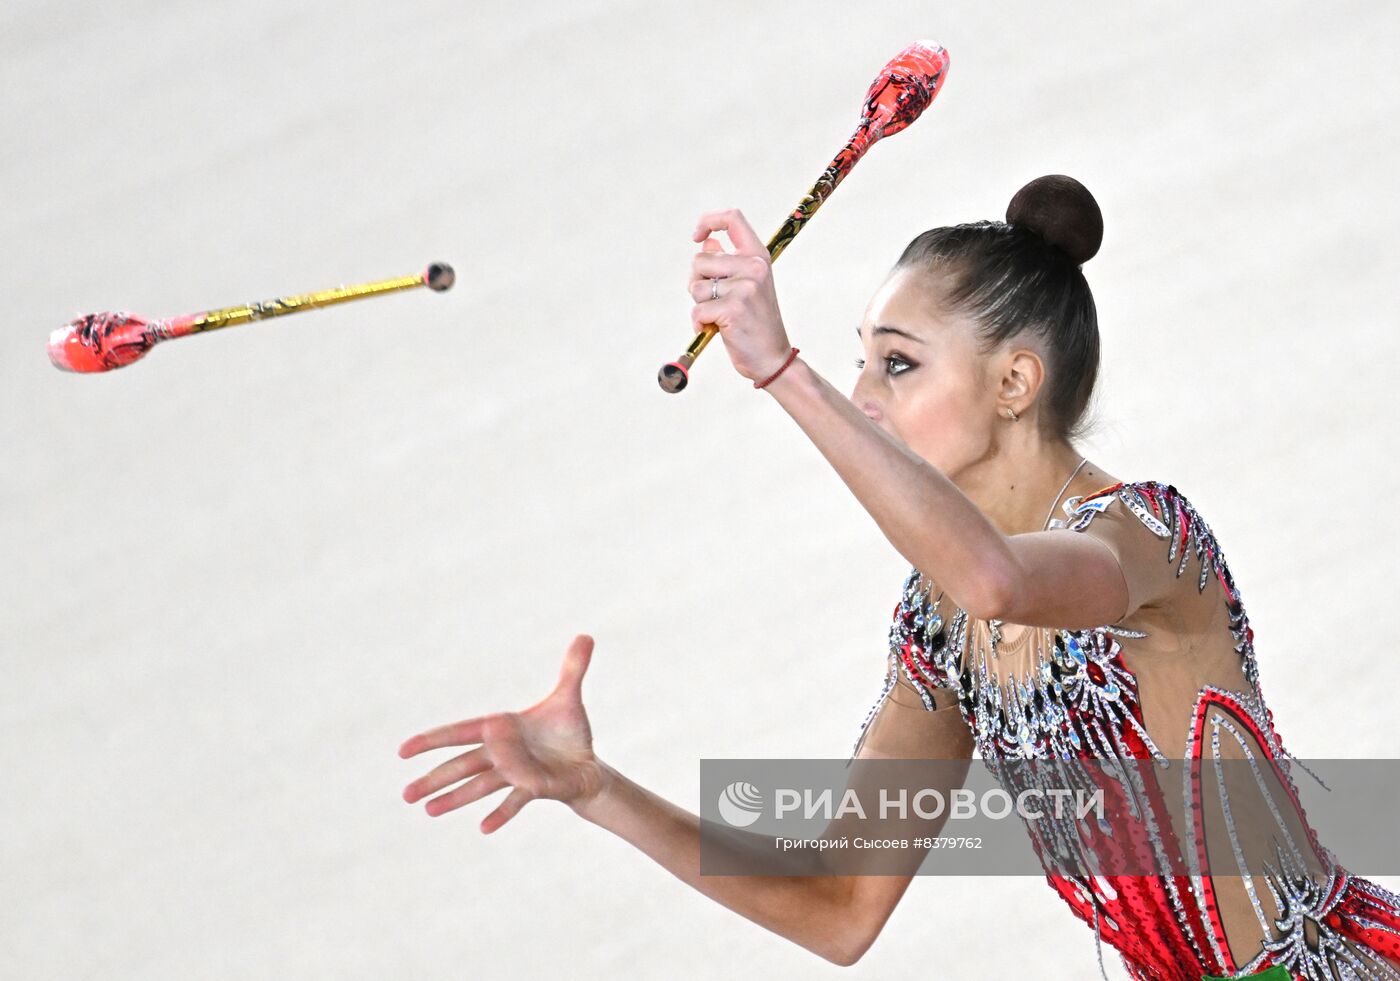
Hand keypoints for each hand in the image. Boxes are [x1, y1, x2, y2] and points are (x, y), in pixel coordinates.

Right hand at [399, 634, 604, 832]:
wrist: (587, 764)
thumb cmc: (569, 731)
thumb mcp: (569, 697)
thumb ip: (573, 668)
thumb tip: (586, 635)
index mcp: (501, 728)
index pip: (461, 731)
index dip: (433, 739)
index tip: (404, 750)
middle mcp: (502, 753)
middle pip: (462, 765)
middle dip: (435, 777)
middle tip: (406, 794)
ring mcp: (515, 774)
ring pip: (479, 785)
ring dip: (456, 798)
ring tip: (429, 810)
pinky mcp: (533, 790)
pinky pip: (514, 801)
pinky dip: (502, 813)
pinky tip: (484, 828)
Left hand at [688, 209, 793, 382]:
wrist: (772, 358)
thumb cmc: (755, 323)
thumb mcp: (747, 286)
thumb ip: (727, 263)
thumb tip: (707, 242)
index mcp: (758, 257)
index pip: (732, 218)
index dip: (709, 221)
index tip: (697, 236)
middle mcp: (754, 267)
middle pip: (700, 259)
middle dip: (697, 281)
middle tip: (713, 301)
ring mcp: (745, 287)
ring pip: (696, 285)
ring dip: (700, 304)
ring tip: (719, 316)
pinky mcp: (733, 308)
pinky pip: (697, 309)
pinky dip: (699, 322)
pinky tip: (714, 330)